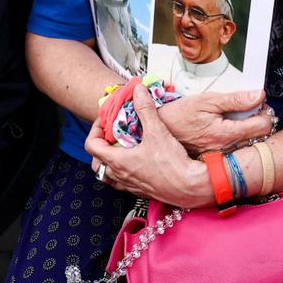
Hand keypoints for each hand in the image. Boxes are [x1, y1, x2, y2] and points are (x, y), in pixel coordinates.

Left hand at [86, 84, 213, 206]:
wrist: (190, 188)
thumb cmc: (172, 164)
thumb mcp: (157, 131)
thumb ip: (146, 109)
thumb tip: (138, 91)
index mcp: (118, 161)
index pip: (91, 146)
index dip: (94, 130)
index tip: (105, 122)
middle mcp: (121, 176)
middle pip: (97, 164)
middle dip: (100, 148)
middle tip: (110, 137)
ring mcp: (131, 185)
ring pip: (110, 176)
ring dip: (111, 163)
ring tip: (121, 150)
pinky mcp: (143, 191)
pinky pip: (125, 183)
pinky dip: (125, 172)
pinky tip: (138, 162)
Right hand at [155, 88, 272, 155]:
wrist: (161, 130)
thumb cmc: (181, 115)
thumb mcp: (208, 100)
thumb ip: (235, 99)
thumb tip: (259, 95)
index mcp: (226, 134)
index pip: (263, 126)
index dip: (265, 112)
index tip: (259, 103)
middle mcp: (227, 149)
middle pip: (260, 137)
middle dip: (259, 120)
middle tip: (250, 109)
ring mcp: (223, 156)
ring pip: (250, 143)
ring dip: (249, 129)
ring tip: (237, 118)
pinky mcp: (217, 159)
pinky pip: (237, 149)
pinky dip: (238, 137)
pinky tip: (228, 129)